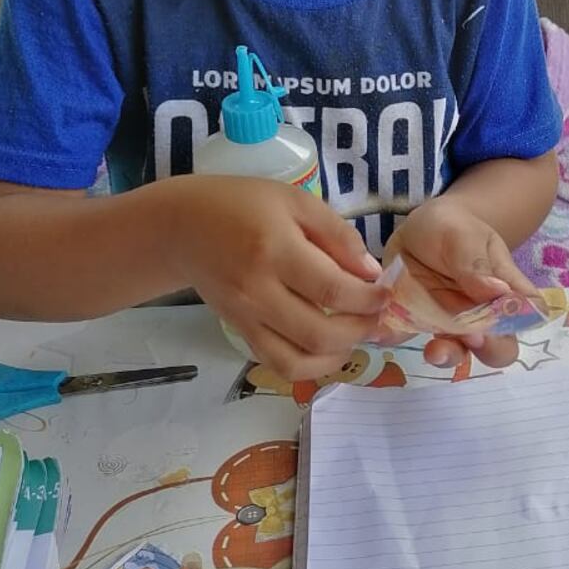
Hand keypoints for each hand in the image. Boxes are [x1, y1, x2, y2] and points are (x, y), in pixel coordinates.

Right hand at [169, 174, 383, 378]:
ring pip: (299, 361)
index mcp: (276, 250)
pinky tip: (328, 348)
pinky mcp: (240, 332)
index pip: (333, 291)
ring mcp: (246, 317)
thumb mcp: (296, 201)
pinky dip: (310, 366)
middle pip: (320, 333)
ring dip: (338, 356)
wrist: (183, 227)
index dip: (369, 300)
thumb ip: (338, 235)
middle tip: (377, 317)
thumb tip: (372, 273)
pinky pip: (278, 365)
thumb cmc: (244, 204)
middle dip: (361, 331)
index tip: (386, 294)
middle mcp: (258, 291)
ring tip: (356, 335)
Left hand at [382, 196, 535, 369]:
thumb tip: (499, 292)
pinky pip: (407, 337)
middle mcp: (481, 314)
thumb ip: (477, 265)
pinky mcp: (413, 322)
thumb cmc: (454, 228)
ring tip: (434, 349)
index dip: (516, 327)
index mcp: (504, 292)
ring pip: (454, 352)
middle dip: (486, 349)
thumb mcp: (463, 236)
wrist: (420, 228)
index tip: (499, 323)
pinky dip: (396, 338)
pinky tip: (385, 331)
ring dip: (447, 355)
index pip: (525, 317)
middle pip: (496, 347)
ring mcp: (447, 322)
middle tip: (470, 338)